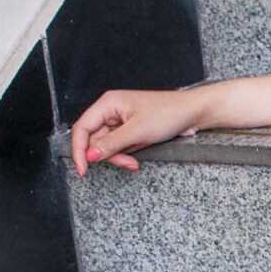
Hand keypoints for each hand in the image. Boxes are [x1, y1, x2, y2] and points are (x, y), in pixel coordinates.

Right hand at [71, 83, 207, 174]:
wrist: (192, 113)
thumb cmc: (169, 112)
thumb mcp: (137, 131)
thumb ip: (111, 144)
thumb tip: (90, 155)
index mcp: (108, 103)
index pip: (82, 128)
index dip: (79, 149)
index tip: (83, 168)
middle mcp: (111, 111)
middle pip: (94, 140)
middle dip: (108, 155)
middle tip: (124, 163)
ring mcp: (120, 121)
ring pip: (107, 147)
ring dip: (119, 157)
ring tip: (134, 162)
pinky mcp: (129, 130)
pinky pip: (119, 147)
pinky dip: (126, 155)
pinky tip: (136, 158)